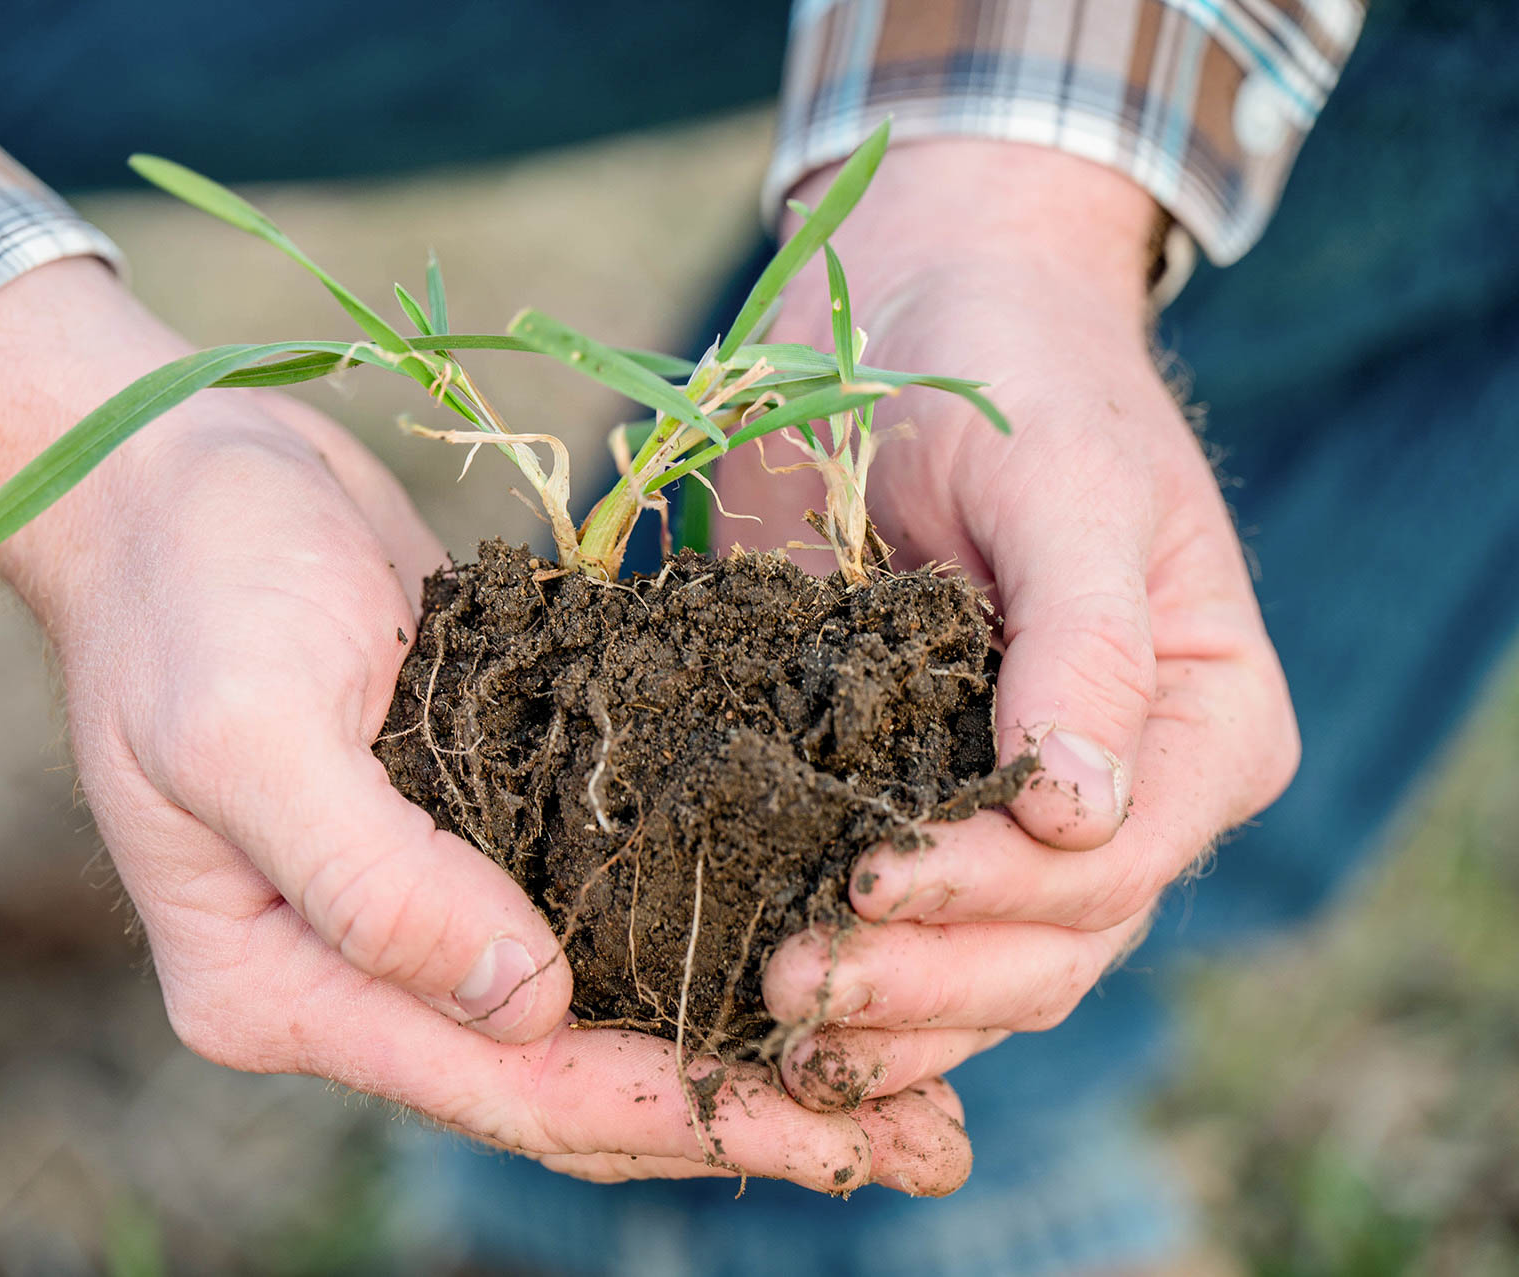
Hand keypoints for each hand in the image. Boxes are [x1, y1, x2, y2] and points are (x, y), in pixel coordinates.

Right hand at [0, 260, 974, 1192]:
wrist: (177, 476)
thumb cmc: (189, 589)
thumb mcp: (247, 729)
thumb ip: (373, 882)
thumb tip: (531, 1006)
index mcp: (281, 987)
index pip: (497, 1082)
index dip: (667, 1108)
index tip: (832, 1123)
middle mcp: (353, 977)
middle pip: (566, 1082)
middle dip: (739, 1115)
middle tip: (927, 1144)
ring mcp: (414, 911)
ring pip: (597, 1017)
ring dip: (741, 1050)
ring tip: (912, 1085)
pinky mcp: (470, 830)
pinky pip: (598, 917)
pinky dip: (700, 943)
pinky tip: (810, 944)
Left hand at [719, 142, 1300, 1107]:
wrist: (920, 313)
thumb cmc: (1017, 376)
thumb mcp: (1065, 488)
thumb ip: (1088, 647)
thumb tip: (1085, 817)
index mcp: (1199, 725)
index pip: (1116, 860)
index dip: (995, 892)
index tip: (869, 882)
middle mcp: (1121, 796)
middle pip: (1047, 944)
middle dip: (925, 979)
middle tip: (790, 982)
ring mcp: (1010, 815)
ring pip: (973, 967)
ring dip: (878, 1008)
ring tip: (765, 1010)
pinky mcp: (904, 801)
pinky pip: (889, 922)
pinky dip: (838, 968)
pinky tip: (749, 997)